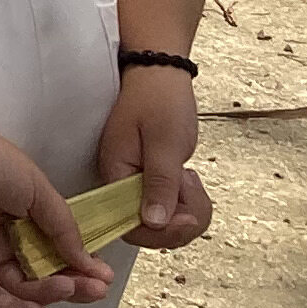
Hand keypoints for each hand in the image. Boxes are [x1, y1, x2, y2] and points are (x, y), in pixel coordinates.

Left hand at [0, 115, 113, 307]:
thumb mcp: (38, 190)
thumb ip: (62, 228)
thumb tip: (88, 262)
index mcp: (30, 218)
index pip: (61, 252)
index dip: (82, 268)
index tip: (104, 278)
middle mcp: (10, 239)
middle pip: (44, 275)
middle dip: (72, 286)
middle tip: (93, 290)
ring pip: (20, 287)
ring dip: (46, 293)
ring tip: (66, 288)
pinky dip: (10, 307)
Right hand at [96, 65, 210, 250]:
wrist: (159, 75)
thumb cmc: (159, 101)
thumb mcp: (164, 143)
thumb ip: (159, 183)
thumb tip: (154, 223)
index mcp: (114, 174)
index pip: (129, 226)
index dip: (160, 232)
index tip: (186, 215)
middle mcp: (120, 184)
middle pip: (149, 231)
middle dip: (180, 221)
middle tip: (191, 186)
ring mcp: (136, 184)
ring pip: (165, 223)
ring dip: (187, 209)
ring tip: (189, 178)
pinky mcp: (150, 181)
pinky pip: (170, 208)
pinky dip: (187, 201)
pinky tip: (187, 178)